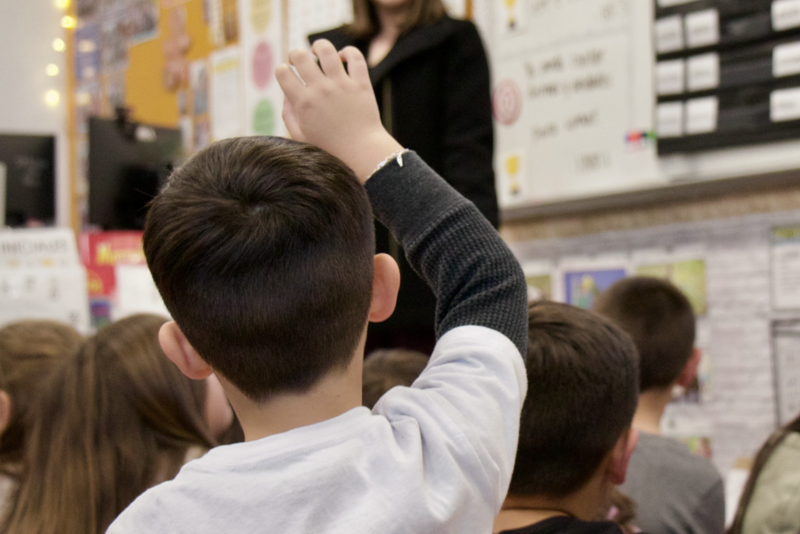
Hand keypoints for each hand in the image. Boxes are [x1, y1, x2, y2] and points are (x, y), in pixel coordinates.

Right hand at [276, 40, 402, 182]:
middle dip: (295, 55)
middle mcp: (320, 90)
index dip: (282, 71)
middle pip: (299, 55)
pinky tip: (343, 59)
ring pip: (325, 49)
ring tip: (319, 53)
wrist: (362, 153)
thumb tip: (286, 93)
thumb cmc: (330, 148)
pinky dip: (348, 52)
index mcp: (303, 103)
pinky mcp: (361, 84)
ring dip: (319, 47)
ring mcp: (341, 85)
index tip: (288, 77)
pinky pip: (355, 56)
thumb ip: (288, 114)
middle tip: (300, 62)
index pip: (282, 72)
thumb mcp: (301, 136)